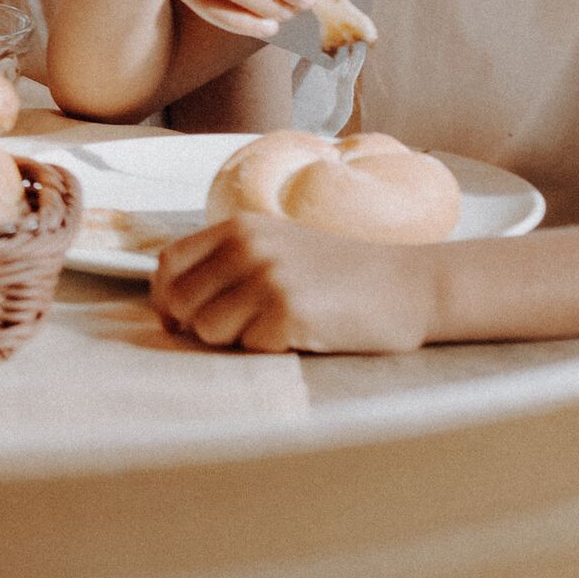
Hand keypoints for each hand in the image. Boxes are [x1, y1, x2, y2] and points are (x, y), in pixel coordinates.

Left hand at [149, 213, 435, 353]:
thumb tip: (171, 304)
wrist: (411, 285)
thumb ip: (228, 264)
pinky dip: (270, 350)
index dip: (167, 296)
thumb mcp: (279, 248)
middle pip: (179, 301)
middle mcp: (247, 247)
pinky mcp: (288, 313)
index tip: (180, 318)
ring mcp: (267, 279)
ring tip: (277, 328)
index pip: (169, 263)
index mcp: (239, 228)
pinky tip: (303, 334)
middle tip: (239, 330)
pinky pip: (249, 347)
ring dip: (236, 340)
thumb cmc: (344, 275)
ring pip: (207, 330)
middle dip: (199, 324)